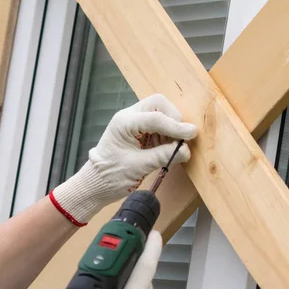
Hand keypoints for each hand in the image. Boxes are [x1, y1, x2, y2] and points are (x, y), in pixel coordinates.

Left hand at [50, 94, 196, 225]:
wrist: (96, 183)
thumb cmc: (111, 176)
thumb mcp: (139, 167)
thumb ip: (163, 155)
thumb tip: (185, 150)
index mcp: (125, 122)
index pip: (155, 117)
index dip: (176, 126)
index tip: (191, 134)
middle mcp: (130, 117)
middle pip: (159, 104)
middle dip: (173, 118)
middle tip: (180, 137)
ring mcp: (135, 122)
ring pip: (161, 112)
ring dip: (172, 127)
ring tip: (174, 147)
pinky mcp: (140, 131)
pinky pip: (160, 125)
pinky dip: (168, 134)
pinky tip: (168, 148)